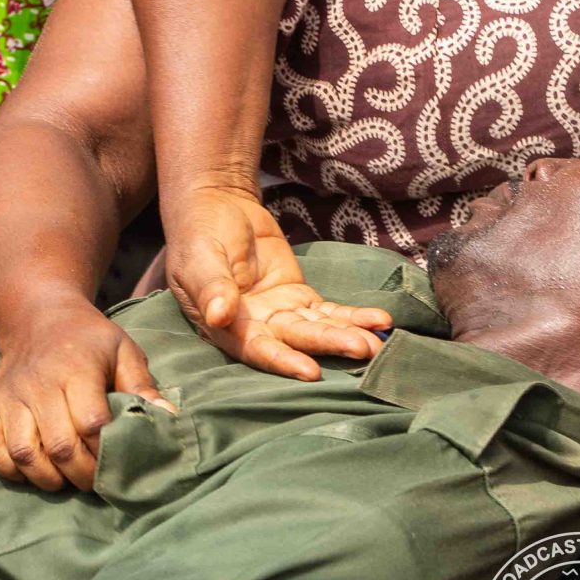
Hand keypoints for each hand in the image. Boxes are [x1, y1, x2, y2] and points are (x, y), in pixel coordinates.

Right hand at [0, 300, 168, 491]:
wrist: (38, 318)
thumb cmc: (89, 339)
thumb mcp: (123, 350)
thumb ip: (143, 386)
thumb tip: (167, 417)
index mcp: (77, 370)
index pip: (91, 424)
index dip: (106, 450)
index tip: (117, 459)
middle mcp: (40, 384)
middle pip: (59, 445)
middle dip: (82, 473)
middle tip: (95, 480)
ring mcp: (10, 397)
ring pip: (23, 452)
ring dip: (47, 477)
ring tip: (66, 479)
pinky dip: (9, 468)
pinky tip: (32, 470)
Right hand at [163, 183, 390, 381]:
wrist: (218, 208)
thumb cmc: (198, 235)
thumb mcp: (199, 258)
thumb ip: (211, 286)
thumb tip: (219, 316)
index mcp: (226, 326)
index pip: (256, 349)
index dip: (283, 361)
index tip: (311, 371)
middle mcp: (257, 327)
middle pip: (298, 341)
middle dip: (331, 345)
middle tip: (366, 350)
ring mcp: (281, 314)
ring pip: (319, 329)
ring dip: (349, 335)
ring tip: (380, 343)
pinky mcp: (300, 297)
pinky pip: (329, 311)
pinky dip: (354, 317)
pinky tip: (381, 321)